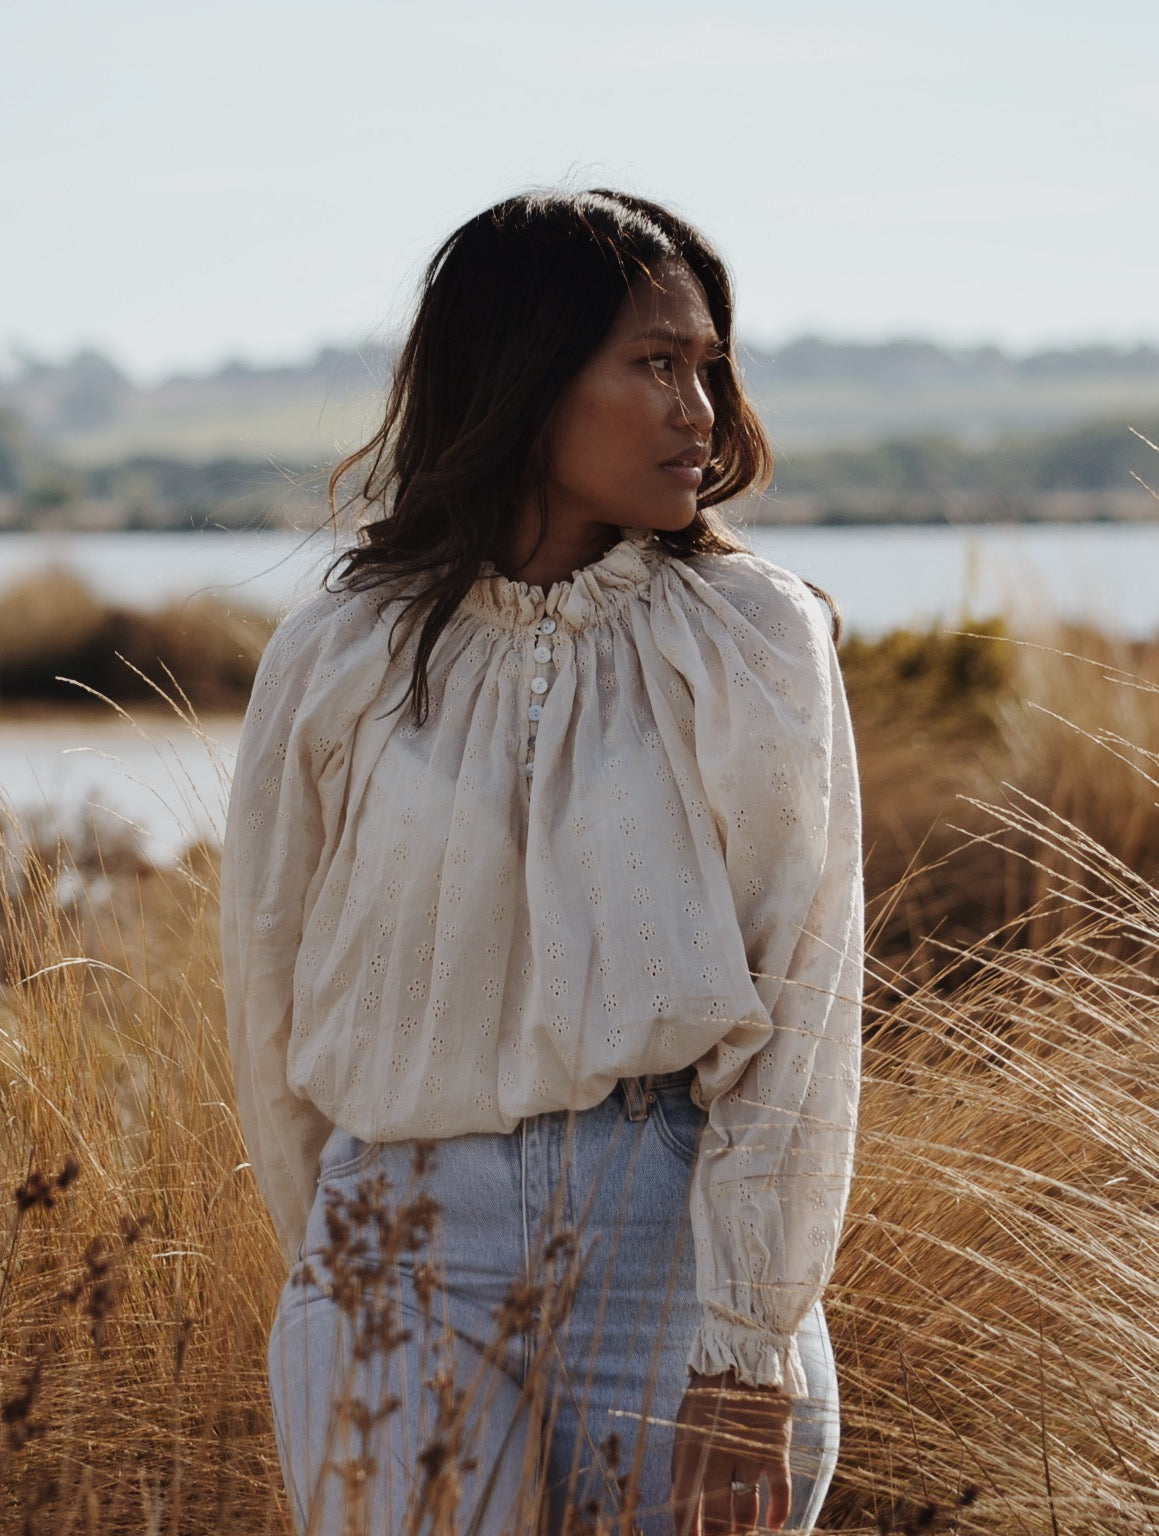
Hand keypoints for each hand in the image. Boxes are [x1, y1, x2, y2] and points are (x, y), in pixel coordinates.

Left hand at [670, 1370, 791, 1534]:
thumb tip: (677, 1502)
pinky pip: (780, 1491)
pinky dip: (778, 1512)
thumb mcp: (685, 1423)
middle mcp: (719, 1457)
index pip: (684, 1507)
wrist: (743, 1354)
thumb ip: (681, 1464)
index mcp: (691, 1451)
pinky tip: (773, 1524)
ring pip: (746, 1512)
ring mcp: (749, 1454)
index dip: (687, 1534)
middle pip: (717, 1518)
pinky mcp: (776, 1448)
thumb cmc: (708, 1393)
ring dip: (743, 1530)